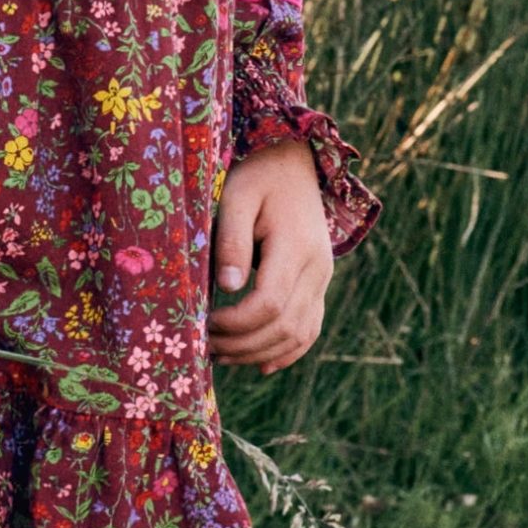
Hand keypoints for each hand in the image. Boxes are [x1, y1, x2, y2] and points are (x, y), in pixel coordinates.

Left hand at [206, 140, 333, 373]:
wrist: (294, 163)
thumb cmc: (257, 177)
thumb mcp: (236, 198)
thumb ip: (232, 242)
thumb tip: (228, 289)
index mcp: (296, 246)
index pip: (270, 304)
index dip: (237, 323)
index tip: (205, 321)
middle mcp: (317, 268)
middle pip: (285, 326)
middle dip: (243, 344)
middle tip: (205, 345)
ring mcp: (322, 277)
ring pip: (300, 334)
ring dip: (260, 353)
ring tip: (222, 356)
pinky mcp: (319, 282)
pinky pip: (311, 327)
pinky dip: (288, 351)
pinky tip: (261, 365)